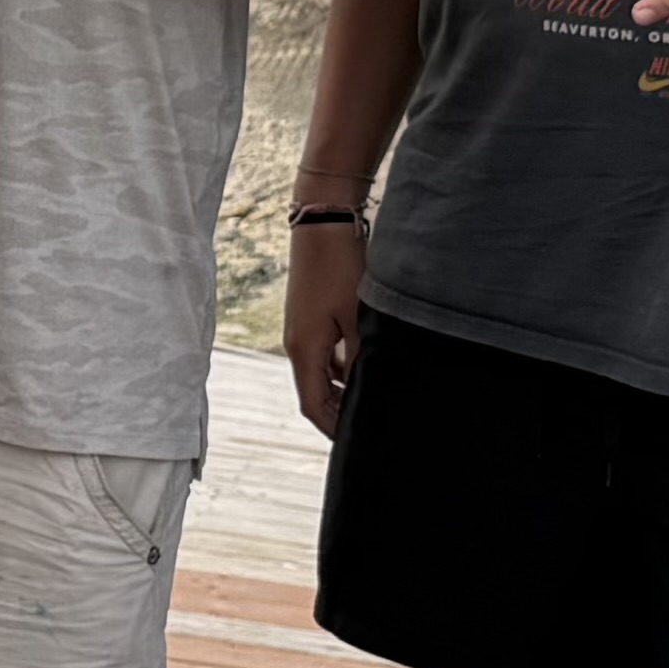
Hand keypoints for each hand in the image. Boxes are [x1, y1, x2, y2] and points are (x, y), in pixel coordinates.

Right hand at [283, 221, 366, 437]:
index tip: (354, 442)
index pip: (313, 405)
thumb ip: (361, 356)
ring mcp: (301, 331)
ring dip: (340, 390)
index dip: (333, 428)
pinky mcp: (310, 318)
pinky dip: (340, 369)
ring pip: (319, 375)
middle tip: (366, 426)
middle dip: (337, 413)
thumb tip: (367, 386)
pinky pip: (322, 355)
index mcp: (304, 349)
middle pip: (314, 394)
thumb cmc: (340, 267)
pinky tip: (362, 368)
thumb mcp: (357, 317)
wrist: (324, 224)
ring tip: (370, 399)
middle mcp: (297, 344)